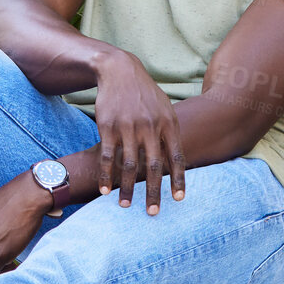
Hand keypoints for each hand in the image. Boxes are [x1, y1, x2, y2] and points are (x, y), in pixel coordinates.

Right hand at [91, 50, 186, 214]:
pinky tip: (104, 189)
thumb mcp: (165, 108)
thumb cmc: (145, 94)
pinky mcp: (107, 126)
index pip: (176, 157)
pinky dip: (106, 175)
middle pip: (152, 165)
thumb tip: (177, 161)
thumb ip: (170, 133)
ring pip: (128, 164)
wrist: (119, 70)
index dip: (178, 180)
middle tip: (152, 212)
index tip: (178, 200)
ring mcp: (127, 126)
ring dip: (126, 188)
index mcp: (168, 123)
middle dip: (153, 191)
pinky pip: (108, 156)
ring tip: (125, 205)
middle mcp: (149, 127)